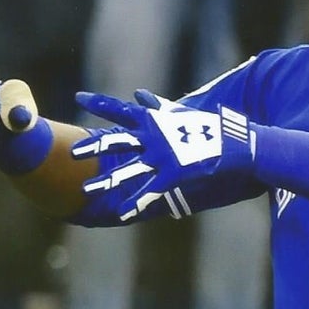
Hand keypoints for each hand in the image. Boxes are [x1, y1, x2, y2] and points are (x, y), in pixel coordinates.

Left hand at [71, 90, 254, 223]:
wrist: (235, 145)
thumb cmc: (210, 128)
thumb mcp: (181, 113)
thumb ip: (156, 106)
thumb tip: (138, 94)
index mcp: (153, 119)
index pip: (120, 109)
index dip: (98, 103)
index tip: (78, 98)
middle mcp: (152, 136)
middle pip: (116, 140)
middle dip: (94, 146)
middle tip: (73, 152)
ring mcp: (162, 157)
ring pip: (128, 170)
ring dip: (107, 182)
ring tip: (87, 190)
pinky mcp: (173, 175)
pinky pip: (150, 192)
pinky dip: (136, 204)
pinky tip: (122, 214)